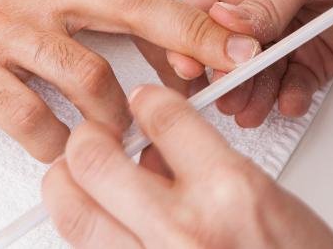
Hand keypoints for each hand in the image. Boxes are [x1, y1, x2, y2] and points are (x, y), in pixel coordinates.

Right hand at [0, 0, 258, 161]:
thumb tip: (155, 25)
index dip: (194, 24)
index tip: (236, 49)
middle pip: (129, 13)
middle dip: (180, 51)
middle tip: (210, 87)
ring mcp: (6, 32)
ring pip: (85, 79)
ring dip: (112, 115)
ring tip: (116, 130)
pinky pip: (29, 117)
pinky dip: (55, 140)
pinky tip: (62, 144)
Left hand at [43, 85, 332, 248]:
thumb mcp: (264, 196)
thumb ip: (204, 163)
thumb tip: (153, 148)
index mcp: (229, 191)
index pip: (164, 118)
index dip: (148, 101)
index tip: (144, 102)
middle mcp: (185, 231)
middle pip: (94, 160)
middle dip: (87, 137)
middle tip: (95, 136)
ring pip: (72, 212)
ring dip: (68, 182)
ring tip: (82, 174)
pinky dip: (88, 226)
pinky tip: (106, 217)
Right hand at [166, 0, 332, 126]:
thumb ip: (264, 4)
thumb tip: (226, 24)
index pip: (199, 19)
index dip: (194, 46)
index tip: (196, 68)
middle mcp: (253, 14)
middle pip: (226, 56)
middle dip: (227, 80)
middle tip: (229, 97)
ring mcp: (281, 38)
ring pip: (257, 77)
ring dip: (255, 96)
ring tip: (252, 110)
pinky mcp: (310, 57)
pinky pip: (293, 84)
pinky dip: (291, 96)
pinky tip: (289, 100)